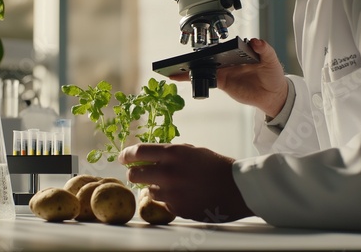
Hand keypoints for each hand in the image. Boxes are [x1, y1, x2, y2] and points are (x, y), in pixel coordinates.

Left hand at [118, 143, 253, 222]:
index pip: (138, 152)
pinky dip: (168, 199)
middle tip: (137, 173)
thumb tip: (151, 155)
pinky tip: (183, 195)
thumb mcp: (192, 151)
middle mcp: (168, 173)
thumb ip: (170, 153)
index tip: (122, 158)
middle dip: (134, 173)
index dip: (126, 155)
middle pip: (135, 174)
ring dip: (154, 187)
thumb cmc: (216, 166)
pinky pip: (163, 203)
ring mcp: (171, 193)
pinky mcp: (177, 208)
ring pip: (148, 191)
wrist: (237, 189)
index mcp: (172, 154)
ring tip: (172, 185)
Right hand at [171, 38, 287, 117]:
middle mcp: (229, 60)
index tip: (203, 45)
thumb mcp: (272, 60)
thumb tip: (256, 41)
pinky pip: (205, 79)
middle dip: (195, 56)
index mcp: (239, 52)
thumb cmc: (273, 75)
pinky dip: (192, 79)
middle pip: (210, 56)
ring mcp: (224, 71)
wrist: (273, 95)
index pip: (223, 46)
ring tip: (175, 68)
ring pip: (204, 67)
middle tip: (181, 57)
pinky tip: (180, 77)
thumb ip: (265, 50)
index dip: (212, 45)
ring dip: (190, 68)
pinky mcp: (222, 83)